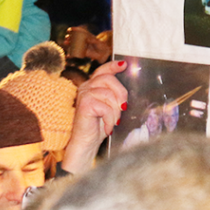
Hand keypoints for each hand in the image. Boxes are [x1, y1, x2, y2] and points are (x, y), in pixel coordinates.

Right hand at [61, 59, 128, 174]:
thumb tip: (126, 91)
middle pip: (109, 79)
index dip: (113, 66)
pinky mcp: (84, 104)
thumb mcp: (109, 107)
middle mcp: (86, 87)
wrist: (86, 143)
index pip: (102, 70)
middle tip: (122, 109)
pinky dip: (110, 120)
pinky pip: (105, 107)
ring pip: (109, 94)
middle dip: (121, 94)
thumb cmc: (98, 126)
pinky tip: (107, 128)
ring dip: (115, 111)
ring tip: (112, 122)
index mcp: (91, 86)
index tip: (124, 65)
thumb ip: (114, 96)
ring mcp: (84, 94)